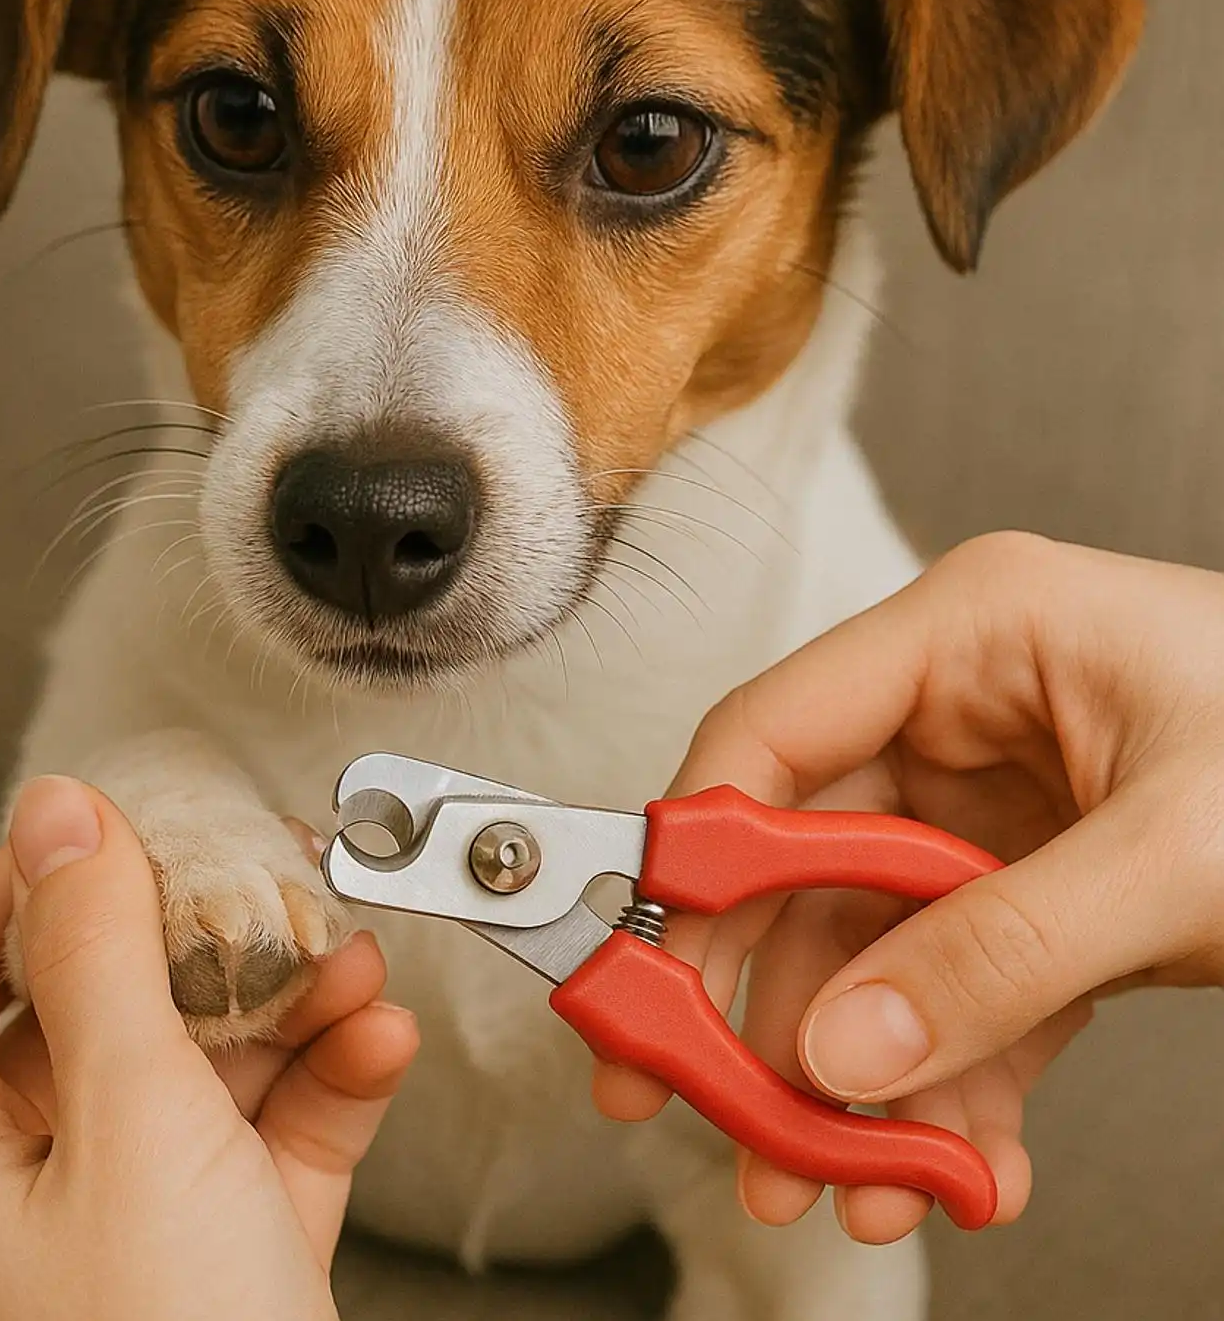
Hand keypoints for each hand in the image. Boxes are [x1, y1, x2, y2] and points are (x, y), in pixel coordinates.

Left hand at [0, 778, 419, 1320]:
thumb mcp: (131, 1123)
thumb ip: (100, 955)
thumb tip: (59, 811)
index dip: (41, 874)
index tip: (139, 824)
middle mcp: (15, 1178)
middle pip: (97, 999)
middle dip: (204, 935)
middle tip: (279, 879)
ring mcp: (122, 1216)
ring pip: (194, 1059)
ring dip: (286, 1001)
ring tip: (356, 960)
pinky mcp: (216, 1248)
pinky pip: (263, 1133)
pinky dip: (326, 1082)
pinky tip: (377, 1043)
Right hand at [594, 533, 1223, 1242]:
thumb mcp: (1180, 853)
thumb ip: (1000, 952)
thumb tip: (840, 1050)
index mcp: (971, 634)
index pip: (774, 732)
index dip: (698, 852)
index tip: (646, 962)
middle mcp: (959, 713)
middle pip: (802, 860)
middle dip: (764, 1000)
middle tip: (711, 1106)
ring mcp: (990, 808)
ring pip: (870, 947)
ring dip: (852, 1075)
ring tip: (838, 1181)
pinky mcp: (1031, 891)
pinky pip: (953, 991)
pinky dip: (944, 1086)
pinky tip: (951, 1166)